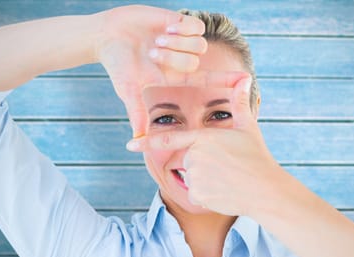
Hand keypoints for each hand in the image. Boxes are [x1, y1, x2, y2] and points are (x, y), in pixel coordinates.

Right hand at [97, 5, 214, 135]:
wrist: (108, 36)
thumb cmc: (117, 65)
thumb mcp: (128, 90)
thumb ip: (137, 112)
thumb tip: (138, 139)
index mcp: (175, 76)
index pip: (207, 79)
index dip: (226, 80)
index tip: (245, 80)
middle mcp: (182, 58)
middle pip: (197, 61)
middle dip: (173, 58)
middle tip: (151, 53)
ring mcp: (181, 40)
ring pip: (199, 45)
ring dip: (176, 44)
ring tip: (155, 40)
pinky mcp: (178, 21)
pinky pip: (196, 27)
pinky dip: (180, 29)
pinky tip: (164, 27)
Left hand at [126, 77, 278, 215]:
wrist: (265, 189)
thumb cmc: (257, 158)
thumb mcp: (248, 128)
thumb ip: (239, 104)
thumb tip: (244, 79)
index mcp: (203, 138)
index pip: (169, 139)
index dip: (147, 142)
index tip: (130, 144)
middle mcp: (195, 155)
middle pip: (188, 161)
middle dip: (203, 165)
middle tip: (226, 168)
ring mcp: (194, 175)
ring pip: (192, 178)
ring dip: (206, 181)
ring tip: (227, 180)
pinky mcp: (196, 194)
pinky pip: (196, 194)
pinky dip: (207, 195)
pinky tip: (223, 192)